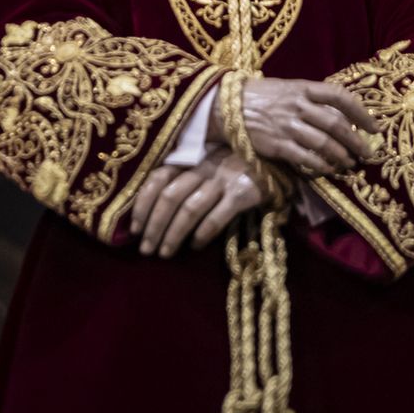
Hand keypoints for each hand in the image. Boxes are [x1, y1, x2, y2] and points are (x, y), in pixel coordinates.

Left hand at [130, 148, 263, 257]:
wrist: (278, 159)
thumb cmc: (237, 166)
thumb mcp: (208, 166)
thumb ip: (186, 181)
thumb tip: (153, 214)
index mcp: (192, 159)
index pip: (157, 179)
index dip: (143, 204)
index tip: (135, 229)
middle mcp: (204, 167)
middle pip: (169, 197)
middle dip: (154, 226)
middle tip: (146, 249)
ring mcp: (224, 179)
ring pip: (189, 208)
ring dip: (172, 234)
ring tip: (165, 253)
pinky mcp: (243, 192)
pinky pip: (217, 216)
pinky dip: (202, 233)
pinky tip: (195, 246)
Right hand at [215, 77, 379, 177]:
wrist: (228, 105)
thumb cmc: (264, 97)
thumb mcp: (290, 88)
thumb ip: (314, 99)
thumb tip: (343, 115)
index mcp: (303, 88)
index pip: (339, 96)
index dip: (360, 112)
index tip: (374, 127)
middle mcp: (297, 105)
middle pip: (335, 123)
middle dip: (356, 140)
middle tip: (367, 152)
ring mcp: (287, 125)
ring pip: (323, 142)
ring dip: (341, 155)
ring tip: (350, 163)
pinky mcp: (276, 144)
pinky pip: (304, 157)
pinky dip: (320, 165)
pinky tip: (329, 170)